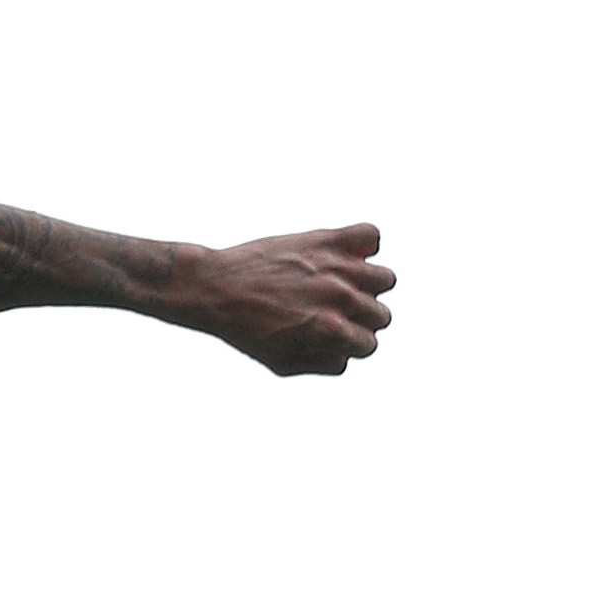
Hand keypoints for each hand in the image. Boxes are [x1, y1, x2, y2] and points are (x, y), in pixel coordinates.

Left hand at [183, 225, 394, 376]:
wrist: (215, 288)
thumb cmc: (244, 329)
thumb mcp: (282, 363)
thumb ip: (322, 364)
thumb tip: (347, 356)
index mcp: (330, 331)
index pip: (369, 344)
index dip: (350, 344)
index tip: (331, 336)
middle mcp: (339, 297)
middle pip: (381, 315)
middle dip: (360, 319)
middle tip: (331, 313)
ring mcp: (336, 266)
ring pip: (385, 279)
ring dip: (368, 286)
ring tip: (340, 285)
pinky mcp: (326, 239)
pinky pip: (370, 235)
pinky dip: (364, 244)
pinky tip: (342, 254)